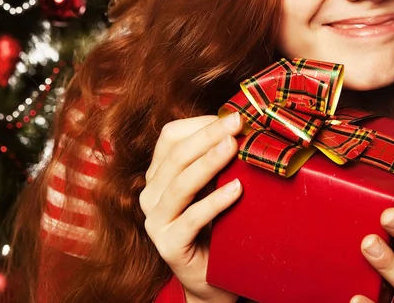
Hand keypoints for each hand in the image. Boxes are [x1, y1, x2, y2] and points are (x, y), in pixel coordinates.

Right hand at [140, 113, 243, 302]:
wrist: (214, 277)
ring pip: (181, 183)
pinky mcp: (168, 245)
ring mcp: (156, 220)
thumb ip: (217, 159)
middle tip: (237, 122)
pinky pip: (192, 218)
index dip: (201, 124)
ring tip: (234, 147)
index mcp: (158, 174)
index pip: (171, 137)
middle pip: (176, 155)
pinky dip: (215, 201)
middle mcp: (150, 194)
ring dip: (209, 161)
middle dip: (209, 134)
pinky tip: (237, 190)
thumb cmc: (217, 225)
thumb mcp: (214, 185)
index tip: (232, 116)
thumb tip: (242, 125)